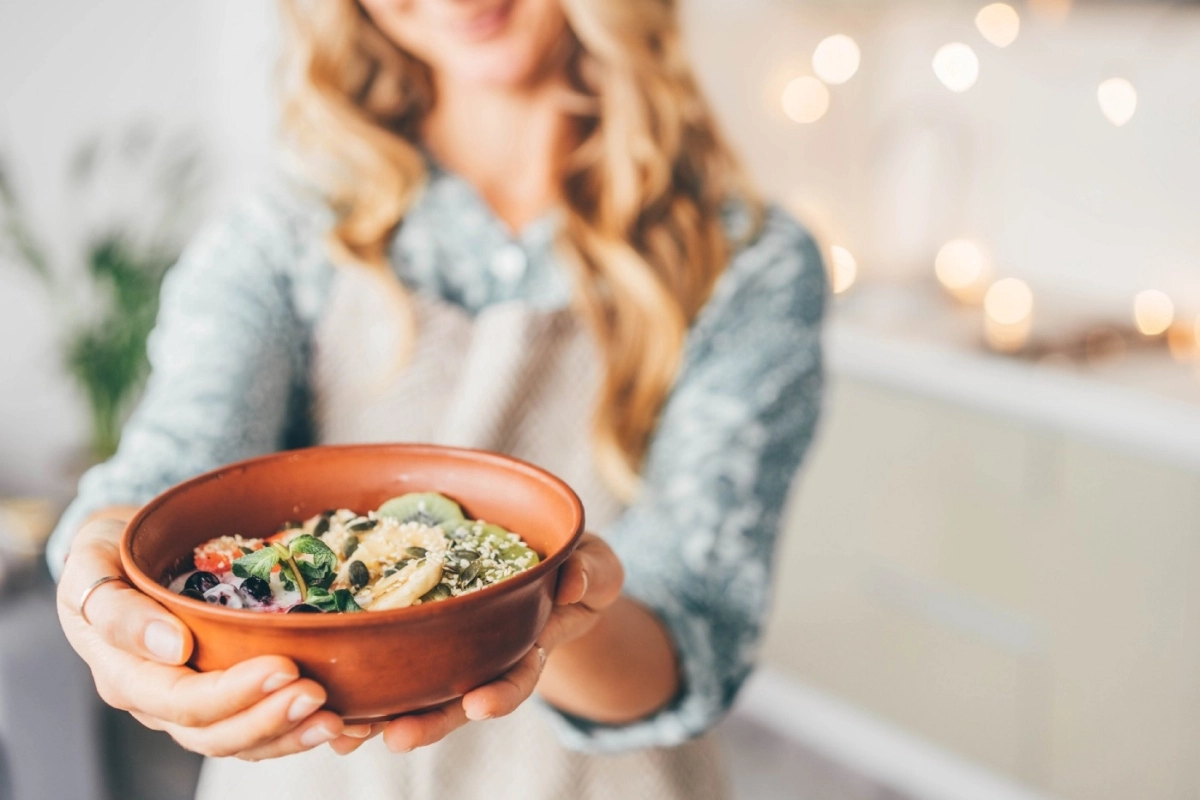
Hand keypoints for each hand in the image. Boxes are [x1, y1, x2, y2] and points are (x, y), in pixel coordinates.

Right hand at [57, 513, 344, 760]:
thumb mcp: (92, 561)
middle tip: (319, 694)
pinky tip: (344, 721)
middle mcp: (158, 700)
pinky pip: (260, 726)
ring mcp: (193, 702)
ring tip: (338, 721)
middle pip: (214, 732)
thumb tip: (170, 647)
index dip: (232, 693)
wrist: (127, 546)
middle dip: (269, 718)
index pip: (180, 701)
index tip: (284, 665)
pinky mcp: (225, 694)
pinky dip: (300, 729)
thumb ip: (116, 608)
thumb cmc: (109, 549)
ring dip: (291, 734)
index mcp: (125, 673)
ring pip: (241, 741)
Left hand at [327, 533, 623, 754]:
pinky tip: (332, 703)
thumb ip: (591, 574)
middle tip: (397, 737)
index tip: (481, 704)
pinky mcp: (426, 637)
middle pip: (458, 700)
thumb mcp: (596, 567)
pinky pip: (395, 665)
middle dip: (429, 722)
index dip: (501, 692)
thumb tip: (573, 584)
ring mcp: (458, 654)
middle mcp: (489, 660)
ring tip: (349, 732)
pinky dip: (365, 688)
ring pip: (420, 692)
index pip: (518, 675)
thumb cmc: (575, 568)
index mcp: (531, 645)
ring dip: (385, 714)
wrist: (548, 567)